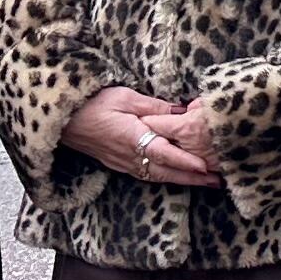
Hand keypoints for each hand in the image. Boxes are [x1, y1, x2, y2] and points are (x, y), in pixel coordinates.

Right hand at [59, 85, 218, 186]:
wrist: (63, 120)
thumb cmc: (93, 104)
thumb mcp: (126, 97)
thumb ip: (155, 107)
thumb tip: (181, 110)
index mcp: (131, 138)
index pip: (163, 153)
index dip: (184, 162)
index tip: (204, 167)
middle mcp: (128, 156)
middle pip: (165, 171)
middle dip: (192, 178)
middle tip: (217, 181)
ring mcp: (123, 163)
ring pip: (157, 175)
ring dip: (182, 180)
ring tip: (205, 182)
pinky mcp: (118, 164)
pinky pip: (147, 174)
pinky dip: (166, 177)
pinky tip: (177, 177)